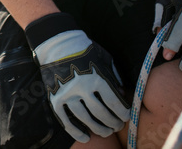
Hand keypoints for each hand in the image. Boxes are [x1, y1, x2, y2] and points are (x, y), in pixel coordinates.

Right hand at [25, 13, 128, 142]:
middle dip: (112, 123)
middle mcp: (82, 87)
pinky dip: (75, 131)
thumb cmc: (84, 49)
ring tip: (106, 132)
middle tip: (117, 126)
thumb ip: (114, 76)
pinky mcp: (55, 98)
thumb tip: (122, 94)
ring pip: (85, 119)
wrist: (56, 44)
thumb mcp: (104, 57)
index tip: (126, 117)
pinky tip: (85, 137)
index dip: (123, 113)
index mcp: (97, 77)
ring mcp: (67, 94)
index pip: (114, 103)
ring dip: (98, 129)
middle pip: (102, 113)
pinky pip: (65, 120)